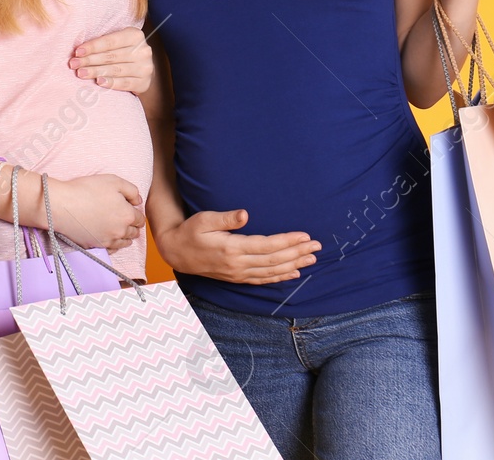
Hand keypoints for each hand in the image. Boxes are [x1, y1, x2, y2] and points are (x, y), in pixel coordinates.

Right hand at [47, 174, 144, 251]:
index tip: (129, 208)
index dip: (136, 212)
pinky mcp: (96, 246)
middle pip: (134, 232)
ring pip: (124, 242)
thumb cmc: (87, 189)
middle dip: (132, 225)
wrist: (62, 204)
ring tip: (116, 226)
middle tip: (123, 216)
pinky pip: (112, 249)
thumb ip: (132, 190)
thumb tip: (138, 201)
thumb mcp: (113, 181)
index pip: (140, 219)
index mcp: (127, 215)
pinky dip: (113, 243)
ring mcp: (108, 241)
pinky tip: (108, 235)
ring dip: (124, 235)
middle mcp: (120, 231)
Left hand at [69, 26, 153, 92]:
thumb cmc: (123, 52)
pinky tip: (99, 82)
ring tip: (80, 73)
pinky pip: (125, 83)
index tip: (77, 51)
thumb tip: (79, 49)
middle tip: (73, 64)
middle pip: (111, 56)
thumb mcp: (118, 42)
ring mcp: (145, 67)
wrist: (142, 69)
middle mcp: (143, 50)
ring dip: (96, 71)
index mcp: (135, 35)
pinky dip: (111, 83)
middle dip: (90, 60)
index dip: (93, 46)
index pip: (110, 41)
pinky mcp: (144, 82)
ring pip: (116, 70)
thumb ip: (103, 42)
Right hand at [156, 208, 319, 284]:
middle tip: (317, 246)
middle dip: (298, 252)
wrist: (177, 252)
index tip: (305, 236)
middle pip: (275, 260)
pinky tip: (294, 273)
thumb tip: (244, 213)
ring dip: (294, 265)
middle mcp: (238, 264)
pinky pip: (264, 279)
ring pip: (272, 271)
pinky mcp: (238, 277)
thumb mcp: (203, 219)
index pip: (267, 246)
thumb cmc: (190, 231)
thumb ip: (225, 218)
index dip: (288, 241)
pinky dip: (281, 277)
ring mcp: (239, 273)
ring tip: (312, 259)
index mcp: (232, 248)